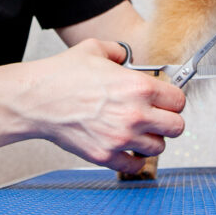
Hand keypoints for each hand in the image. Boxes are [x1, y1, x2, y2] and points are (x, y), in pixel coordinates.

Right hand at [21, 39, 185, 174]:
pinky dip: (134, 159)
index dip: (172, 99)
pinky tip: (126, 147)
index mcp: (138, 86)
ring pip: (159, 147)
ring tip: (138, 131)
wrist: (36, 100)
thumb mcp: (95, 49)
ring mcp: (121, 138)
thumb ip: (118, 52)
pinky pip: (135, 165)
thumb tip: (126, 57)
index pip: (178, 100)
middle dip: (168, 120)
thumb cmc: (62, 75)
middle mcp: (135, 113)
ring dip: (151, 139)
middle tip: (157, 117)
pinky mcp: (106, 155)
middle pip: (177, 127)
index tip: (166, 100)